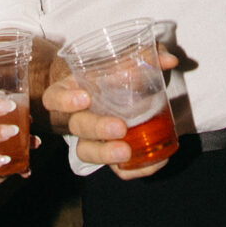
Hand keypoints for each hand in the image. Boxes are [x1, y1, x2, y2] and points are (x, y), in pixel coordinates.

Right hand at [43, 51, 178, 179]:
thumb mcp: (131, 63)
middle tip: (119, 127)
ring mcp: (93, 140)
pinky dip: (136, 169)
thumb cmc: (119, 76)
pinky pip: (118, 169)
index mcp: (75, 91)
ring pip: (88, 152)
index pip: (55, 97)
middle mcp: (79, 117)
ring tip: (127, 151)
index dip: (64, 100)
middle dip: (96, 128)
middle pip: (77, 127)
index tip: (84, 98)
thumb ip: (149, 57)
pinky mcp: (113, 157)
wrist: (126, 98)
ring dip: (106, 154)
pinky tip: (155, 161)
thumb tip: (170, 60)